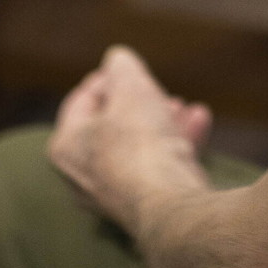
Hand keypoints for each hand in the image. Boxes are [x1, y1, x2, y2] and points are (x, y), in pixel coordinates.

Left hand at [49, 46, 213, 233]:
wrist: (170, 205)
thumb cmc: (140, 143)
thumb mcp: (131, 86)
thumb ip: (122, 66)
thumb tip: (117, 59)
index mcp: (67, 147)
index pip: (80, 102)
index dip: (105, 78)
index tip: (125, 68)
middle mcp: (83, 177)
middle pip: (111, 126)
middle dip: (139, 102)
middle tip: (158, 88)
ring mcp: (115, 196)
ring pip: (138, 148)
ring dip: (163, 122)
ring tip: (184, 105)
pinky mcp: (145, 208)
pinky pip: (157, 168)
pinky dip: (176, 144)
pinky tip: (200, 122)